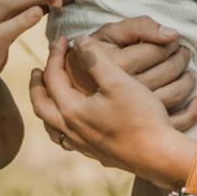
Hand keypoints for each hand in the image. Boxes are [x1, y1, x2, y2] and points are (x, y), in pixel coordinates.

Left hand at [29, 36, 192, 182]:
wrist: (160, 156)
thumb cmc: (140, 116)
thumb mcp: (117, 79)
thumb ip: (95, 57)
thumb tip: (79, 41)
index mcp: (71, 110)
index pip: (52, 77)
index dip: (55, 54)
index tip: (63, 39)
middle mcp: (71, 131)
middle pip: (41, 105)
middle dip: (37, 85)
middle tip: (37, 70)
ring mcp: (83, 146)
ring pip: (52, 126)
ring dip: (47, 107)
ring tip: (49, 95)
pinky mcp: (96, 154)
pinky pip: (67, 139)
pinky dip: (62, 124)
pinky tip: (75, 121)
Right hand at [91, 17, 196, 127]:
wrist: (78, 96)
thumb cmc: (94, 58)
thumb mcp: (109, 34)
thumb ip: (138, 27)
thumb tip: (172, 34)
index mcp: (115, 66)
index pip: (156, 51)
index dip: (169, 42)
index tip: (173, 40)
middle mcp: (125, 90)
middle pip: (167, 71)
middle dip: (180, 59)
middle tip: (183, 53)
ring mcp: (134, 112)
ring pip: (174, 93)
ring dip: (187, 80)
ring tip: (187, 70)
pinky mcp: (141, 127)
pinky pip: (177, 121)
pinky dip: (193, 110)